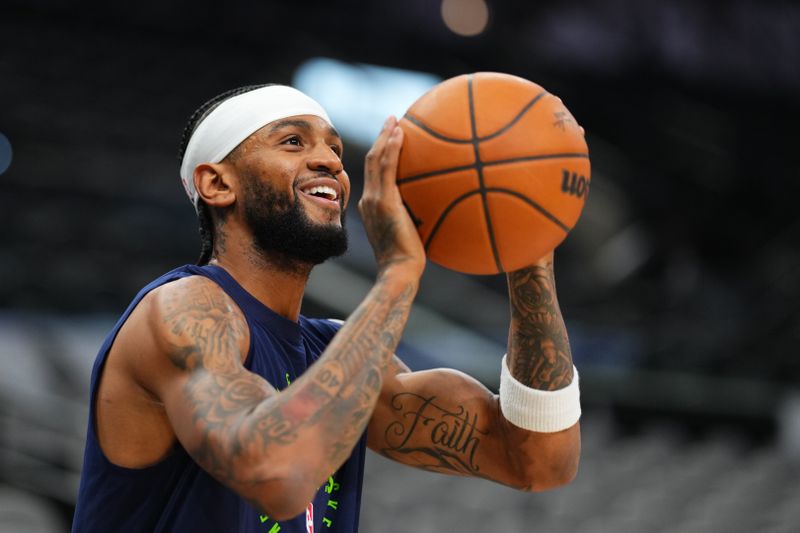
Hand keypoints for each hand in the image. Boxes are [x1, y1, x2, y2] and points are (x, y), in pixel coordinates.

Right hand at [359, 116, 425, 278]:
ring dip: (384, 136)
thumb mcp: (414, 235)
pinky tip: (401, 134)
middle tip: (392, 121)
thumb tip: (441, 208)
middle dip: (381, 138)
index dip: (381, 154)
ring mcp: (373, 199)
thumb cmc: (410, 260)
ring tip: (394, 120)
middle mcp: (368, 200)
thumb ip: (419, 219)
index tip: (392, 139)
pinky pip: (386, 167)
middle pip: (371, 161)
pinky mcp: (383, 201)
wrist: (399, 270)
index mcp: (373, 206)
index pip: (374, 174)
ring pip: (375, 159)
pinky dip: (391, 148)